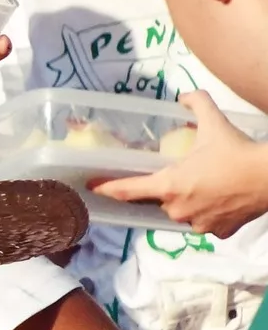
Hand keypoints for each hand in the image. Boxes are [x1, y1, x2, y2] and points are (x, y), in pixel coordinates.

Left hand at [90, 92, 267, 236]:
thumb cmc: (238, 151)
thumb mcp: (214, 123)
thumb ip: (197, 104)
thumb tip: (184, 96)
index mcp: (169, 186)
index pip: (128, 190)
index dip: (107, 188)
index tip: (92, 187)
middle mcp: (177, 210)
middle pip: (160, 201)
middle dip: (167, 190)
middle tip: (184, 176)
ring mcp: (197, 224)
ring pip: (184, 213)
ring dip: (189, 201)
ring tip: (207, 185)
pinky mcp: (217, 233)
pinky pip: (206, 223)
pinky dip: (210, 212)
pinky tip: (221, 199)